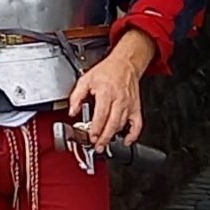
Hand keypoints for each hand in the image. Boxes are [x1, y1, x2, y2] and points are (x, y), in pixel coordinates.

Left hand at [68, 30, 156, 148]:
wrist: (125, 63)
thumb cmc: (107, 71)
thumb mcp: (86, 79)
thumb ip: (76, 96)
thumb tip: (72, 111)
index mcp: (106, 93)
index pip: (101, 116)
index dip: (96, 129)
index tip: (91, 137)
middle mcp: (119, 100)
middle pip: (112, 124)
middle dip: (104, 138)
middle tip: (97, 146)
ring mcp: (129, 105)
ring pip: (122, 125)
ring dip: (113, 136)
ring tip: (105, 143)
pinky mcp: (136, 107)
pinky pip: (137, 124)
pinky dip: (133, 135)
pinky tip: (126, 141)